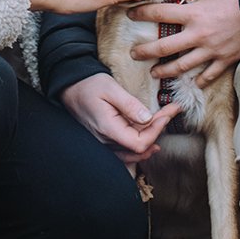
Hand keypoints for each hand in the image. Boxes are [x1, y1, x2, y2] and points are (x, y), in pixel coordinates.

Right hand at [61, 72, 180, 166]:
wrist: (69, 86)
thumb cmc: (88, 84)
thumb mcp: (110, 89)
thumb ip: (130, 105)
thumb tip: (148, 119)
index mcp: (108, 128)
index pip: (139, 142)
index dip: (156, 130)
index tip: (167, 113)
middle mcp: (105, 140)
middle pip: (138, 148)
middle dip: (158, 130)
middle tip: (170, 111)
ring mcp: (103, 142)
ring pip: (131, 154)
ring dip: (150, 142)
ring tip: (163, 127)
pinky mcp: (104, 139)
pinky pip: (123, 151)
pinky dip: (138, 149)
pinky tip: (148, 144)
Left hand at [130, 0, 239, 85]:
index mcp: (194, 14)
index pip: (161, 14)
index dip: (143, 14)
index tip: (131, 15)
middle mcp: (199, 35)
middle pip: (165, 48)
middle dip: (146, 52)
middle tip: (134, 54)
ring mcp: (211, 51)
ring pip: (182, 66)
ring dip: (165, 71)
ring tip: (154, 74)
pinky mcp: (224, 60)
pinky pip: (209, 74)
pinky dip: (200, 81)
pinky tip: (192, 84)